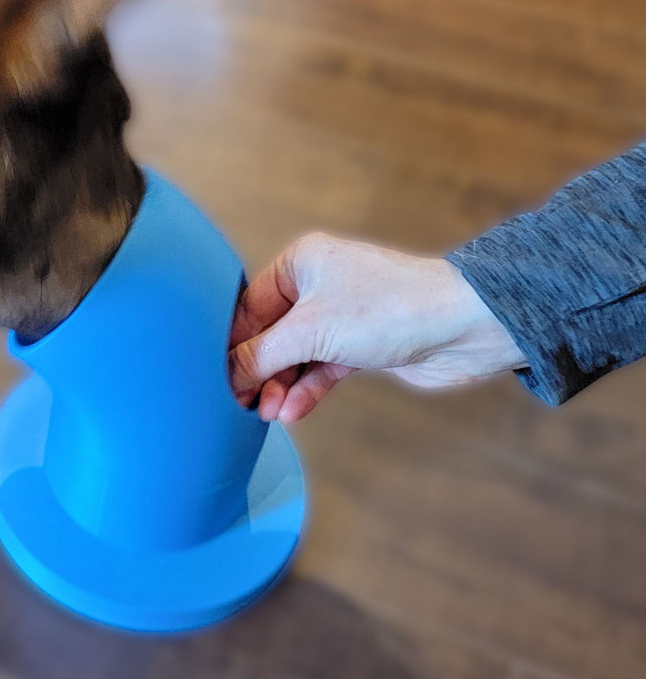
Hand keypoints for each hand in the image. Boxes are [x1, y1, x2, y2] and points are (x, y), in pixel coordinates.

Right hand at [227, 233, 527, 423]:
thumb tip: (225, 375)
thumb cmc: (388, 309)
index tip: (216, 378)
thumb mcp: (309, 332)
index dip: (232, 345)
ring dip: (281, 387)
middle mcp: (318, 286)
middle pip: (270, 335)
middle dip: (258, 371)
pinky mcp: (359, 346)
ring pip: (294, 357)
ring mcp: (340, 317)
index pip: (249, 307)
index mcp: (300, 263)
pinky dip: (306, 391)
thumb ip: (260, 356)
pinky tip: (292, 413)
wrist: (463, 327)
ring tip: (269, 415)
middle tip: (241, 404)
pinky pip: (320, 370)